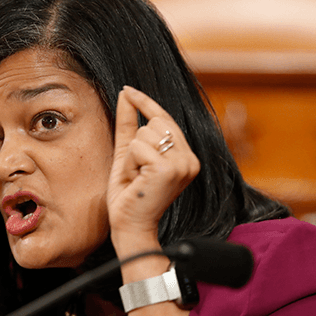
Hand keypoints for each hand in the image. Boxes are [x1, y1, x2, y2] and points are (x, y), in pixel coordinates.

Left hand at [107, 86, 199, 254]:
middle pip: (155, 123)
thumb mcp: (128, 154)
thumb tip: (126, 94)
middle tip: (136, 172)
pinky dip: (130, 162)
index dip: (146, 103)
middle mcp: (190, 159)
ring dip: (131, 156)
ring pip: (145, 133)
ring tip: (137, 178)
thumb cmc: (128, 195)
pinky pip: (138, 146)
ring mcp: (183, 163)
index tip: (128, 89)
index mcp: (186, 157)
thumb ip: (128, 125)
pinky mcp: (169, 168)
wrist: (129, 225)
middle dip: (136, 144)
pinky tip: (136, 181)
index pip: (165, 120)